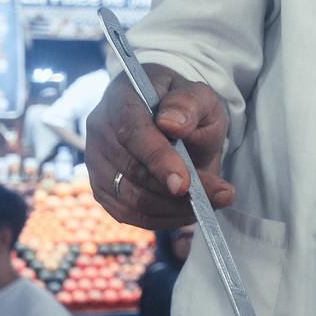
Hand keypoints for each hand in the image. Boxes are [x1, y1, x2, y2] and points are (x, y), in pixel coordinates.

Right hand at [86, 66, 232, 228]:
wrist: (177, 124)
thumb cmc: (187, 109)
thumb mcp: (200, 97)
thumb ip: (189, 104)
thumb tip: (171, 124)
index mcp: (121, 97)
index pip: (133, 132)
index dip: (158, 159)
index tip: (184, 183)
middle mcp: (100, 129)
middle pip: (132, 170)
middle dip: (176, 191)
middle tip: (219, 194)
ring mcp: (96, 161)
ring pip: (131, 198)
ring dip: (174, 207)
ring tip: (210, 201)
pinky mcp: (103, 189)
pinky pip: (130, 214)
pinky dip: (163, 218)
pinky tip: (189, 210)